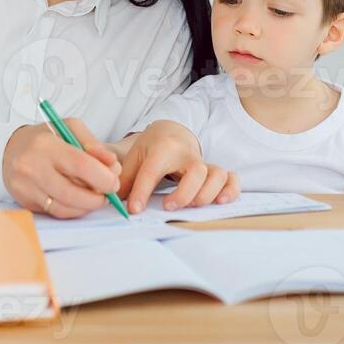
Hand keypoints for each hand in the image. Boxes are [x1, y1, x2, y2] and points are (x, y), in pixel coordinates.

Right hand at [2, 119, 121, 218]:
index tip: (114, 182)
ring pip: (63, 207)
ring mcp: (25, 187)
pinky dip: (74, 210)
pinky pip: (55, 212)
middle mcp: (31, 167)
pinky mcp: (24, 201)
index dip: (102, 177)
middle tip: (109, 194)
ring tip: (97, 198)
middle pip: (71, 192)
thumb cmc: (46, 137)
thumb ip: (93, 144)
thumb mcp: (70, 128)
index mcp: (45, 145)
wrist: (11, 149)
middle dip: (96, 198)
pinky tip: (81, 202)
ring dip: (86, 207)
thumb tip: (112, 164)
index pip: (79, 165)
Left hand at [117, 120, 239, 213]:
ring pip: (217, 174)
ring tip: (194, 207)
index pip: (153, 170)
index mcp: (163, 148)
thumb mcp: (133, 158)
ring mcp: (204, 162)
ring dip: (209, 194)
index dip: (142, 192)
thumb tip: (112, 200)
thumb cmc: (150, 149)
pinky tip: (220, 203)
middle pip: (196, 171)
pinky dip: (231, 191)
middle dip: (184, 193)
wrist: (170, 133)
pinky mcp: (216, 171)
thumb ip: (124, 179)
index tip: (134, 210)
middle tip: (168, 207)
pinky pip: (232, 179)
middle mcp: (188, 154)